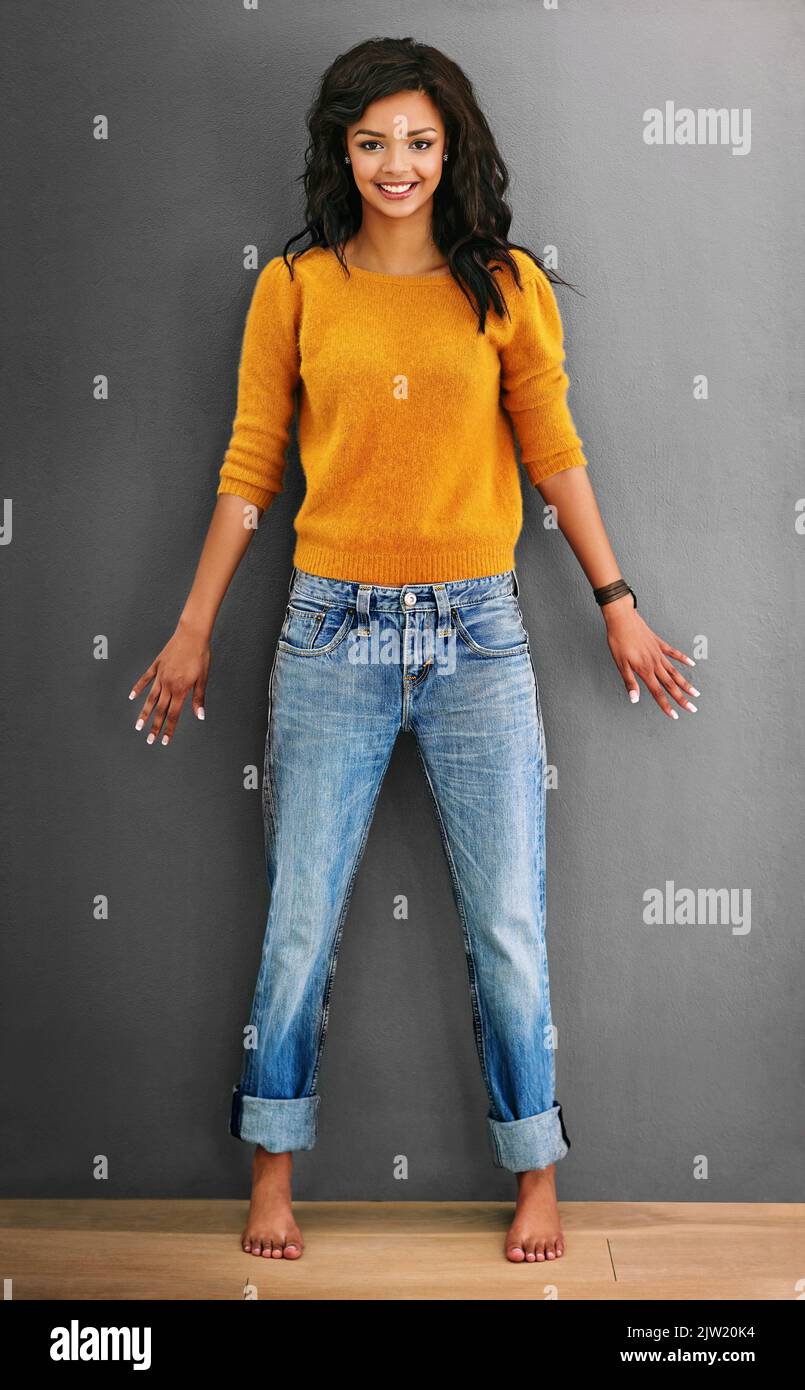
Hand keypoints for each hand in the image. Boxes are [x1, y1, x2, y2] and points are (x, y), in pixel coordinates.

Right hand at [128, 616, 210, 745]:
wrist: (192, 634)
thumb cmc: (200, 656)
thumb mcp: (203, 678)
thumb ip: (198, 698)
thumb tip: (200, 716)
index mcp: (181, 689)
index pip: (173, 714)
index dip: (169, 729)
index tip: (164, 741)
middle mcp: (168, 684)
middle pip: (160, 710)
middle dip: (155, 726)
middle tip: (149, 740)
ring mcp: (160, 675)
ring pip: (150, 698)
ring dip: (144, 713)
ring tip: (138, 725)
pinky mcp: (156, 665)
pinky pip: (145, 679)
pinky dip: (138, 688)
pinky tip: (132, 696)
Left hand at [602, 597, 698, 718]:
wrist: (622, 620)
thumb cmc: (618, 641)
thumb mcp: (620, 664)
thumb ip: (630, 682)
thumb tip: (634, 699)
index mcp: (645, 670)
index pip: (657, 692)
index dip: (666, 705)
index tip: (675, 715)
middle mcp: (655, 663)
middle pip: (671, 685)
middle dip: (682, 699)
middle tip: (693, 709)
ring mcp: (659, 653)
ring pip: (675, 671)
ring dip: (685, 683)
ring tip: (696, 693)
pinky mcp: (659, 644)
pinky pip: (674, 653)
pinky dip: (683, 659)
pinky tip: (691, 664)